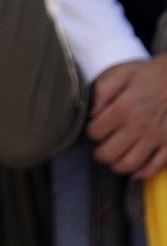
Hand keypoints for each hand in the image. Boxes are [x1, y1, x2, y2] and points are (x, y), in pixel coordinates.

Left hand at [87, 56, 166, 178]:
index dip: (91, 133)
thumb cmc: (154, 74)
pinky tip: (136, 169)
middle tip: (100, 150)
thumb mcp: (125, 73)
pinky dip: (143, 172)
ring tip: (114, 160)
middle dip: (100, 154)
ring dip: (117, 166)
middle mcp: (138, 126)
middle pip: (109, 153)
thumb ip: (103, 91)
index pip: (95, 132)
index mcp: (124, 108)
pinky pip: (155, 166)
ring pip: (129, 164)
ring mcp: (156, 137)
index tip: (94, 130)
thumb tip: (89, 112)